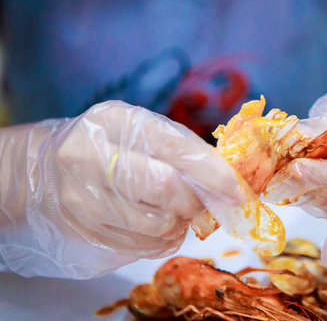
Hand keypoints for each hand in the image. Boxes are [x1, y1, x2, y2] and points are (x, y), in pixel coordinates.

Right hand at [0, 101, 244, 277]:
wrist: (42, 175)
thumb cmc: (103, 147)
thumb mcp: (137, 130)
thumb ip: (180, 147)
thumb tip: (227, 177)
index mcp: (112, 123)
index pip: (175, 149)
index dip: (214, 173)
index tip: (238, 191)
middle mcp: (90, 160)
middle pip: (168, 191)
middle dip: (197, 200)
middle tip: (203, 200)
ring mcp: (83, 203)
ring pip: (160, 225)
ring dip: (180, 221)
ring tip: (170, 207)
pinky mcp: (85, 237)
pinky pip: (146, 248)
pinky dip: (162, 238)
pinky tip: (151, 221)